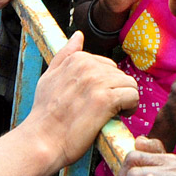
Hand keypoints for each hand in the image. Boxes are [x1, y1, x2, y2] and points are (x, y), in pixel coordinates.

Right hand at [23, 33, 138, 167]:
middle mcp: (88, 66)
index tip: (97, 99)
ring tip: (113, 113)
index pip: (108, 65)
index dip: (105, 84)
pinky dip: (130, 107)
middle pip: (120, 74)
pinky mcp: (105, 99)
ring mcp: (97, 82)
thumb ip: (65, 55)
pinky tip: (119, 116)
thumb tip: (78, 35)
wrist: (42, 140)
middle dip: (116, 91)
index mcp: (77, 59)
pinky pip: (132, 96)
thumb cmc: (45, 114)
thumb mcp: (49, 77)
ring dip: (125, 100)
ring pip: (130, 84)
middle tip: (104, 109)